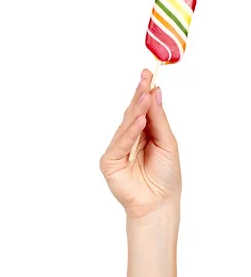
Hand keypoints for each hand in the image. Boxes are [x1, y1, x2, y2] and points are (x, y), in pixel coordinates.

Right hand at [100, 69, 181, 217]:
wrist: (159, 203)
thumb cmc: (165, 176)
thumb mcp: (167, 143)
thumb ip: (158, 120)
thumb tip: (155, 93)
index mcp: (142, 134)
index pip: (141, 109)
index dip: (143, 91)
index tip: (147, 73)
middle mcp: (127, 140)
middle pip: (131, 114)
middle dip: (138, 96)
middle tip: (144, 78)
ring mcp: (116, 150)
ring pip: (126, 125)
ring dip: (136, 110)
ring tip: (145, 95)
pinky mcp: (109, 161)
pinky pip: (120, 143)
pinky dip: (130, 131)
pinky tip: (140, 120)